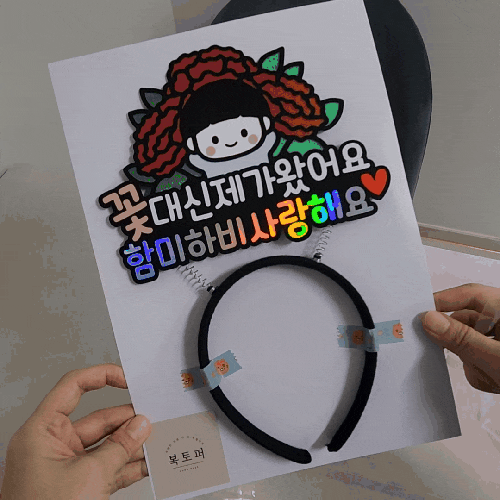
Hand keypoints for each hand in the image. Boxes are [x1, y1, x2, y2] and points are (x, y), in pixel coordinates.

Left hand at [0, 363, 151, 499]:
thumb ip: (120, 446)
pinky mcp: (79, 486)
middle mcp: (53, 445)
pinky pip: (108, 466)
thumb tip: (141, 425)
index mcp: (42, 432)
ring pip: (107, 444)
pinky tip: (148, 462)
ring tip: (156, 440)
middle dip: (128, 420)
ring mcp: (67, 467)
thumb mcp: (89, 476)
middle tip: (154, 418)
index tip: (129, 379)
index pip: (74, 387)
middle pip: (98, 418)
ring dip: (132, 444)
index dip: (103, 376)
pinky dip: (128, 465)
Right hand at [420, 283, 499, 393]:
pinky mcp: (497, 357)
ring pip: (468, 344)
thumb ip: (463, 340)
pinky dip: (480, 373)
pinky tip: (496, 382)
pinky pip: (476, 359)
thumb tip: (430, 321)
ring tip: (493, 378)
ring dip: (474, 364)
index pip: (468, 294)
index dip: (442, 301)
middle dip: (462, 345)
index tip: (419, 313)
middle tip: (455, 355)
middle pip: (465, 322)